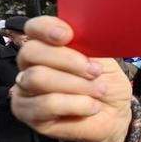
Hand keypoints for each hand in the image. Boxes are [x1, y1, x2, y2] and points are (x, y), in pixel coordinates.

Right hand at [11, 16, 132, 141]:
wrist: (115, 113)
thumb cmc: (106, 82)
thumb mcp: (104, 58)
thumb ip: (87, 43)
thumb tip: (80, 32)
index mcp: (48, 45)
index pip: (34, 28)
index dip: (46, 28)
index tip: (68, 36)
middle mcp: (31, 65)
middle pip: (32, 52)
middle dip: (69, 61)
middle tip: (95, 71)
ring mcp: (25, 89)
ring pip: (38, 78)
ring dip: (76, 85)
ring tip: (98, 90)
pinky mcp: (27, 113)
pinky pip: (46, 104)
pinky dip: (76, 104)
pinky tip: (91, 106)